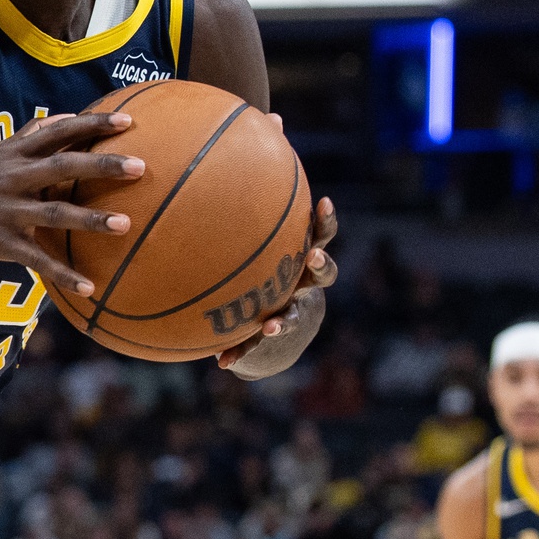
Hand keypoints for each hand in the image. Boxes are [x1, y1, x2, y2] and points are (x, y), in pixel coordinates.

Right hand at [0, 111, 140, 287]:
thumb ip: (26, 137)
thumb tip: (62, 117)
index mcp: (11, 153)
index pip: (58, 131)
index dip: (92, 125)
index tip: (127, 122)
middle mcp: (11, 177)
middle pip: (63, 166)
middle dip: (102, 166)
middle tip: (140, 167)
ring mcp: (4, 210)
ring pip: (54, 212)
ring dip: (91, 219)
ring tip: (125, 224)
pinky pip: (35, 259)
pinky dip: (62, 274)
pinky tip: (89, 287)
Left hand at [218, 186, 338, 377]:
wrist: (277, 335)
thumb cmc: (263, 279)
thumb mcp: (259, 253)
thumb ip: (241, 223)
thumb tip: (212, 177)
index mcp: (300, 262)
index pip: (321, 236)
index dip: (326, 221)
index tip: (323, 203)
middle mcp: (304, 288)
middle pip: (323, 275)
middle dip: (319, 266)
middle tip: (311, 259)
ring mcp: (292, 315)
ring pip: (295, 318)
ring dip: (285, 322)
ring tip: (272, 327)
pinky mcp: (272, 340)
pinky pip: (256, 346)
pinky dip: (240, 353)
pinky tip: (222, 361)